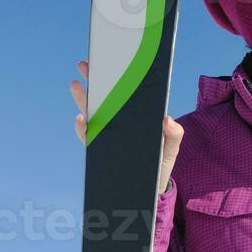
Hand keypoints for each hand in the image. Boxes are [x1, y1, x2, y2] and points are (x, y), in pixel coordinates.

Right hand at [70, 59, 184, 194]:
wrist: (150, 189)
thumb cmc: (160, 165)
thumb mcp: (171, 149)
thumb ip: (174, 135)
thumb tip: (166, 120)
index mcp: (137, 119)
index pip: (126, 95)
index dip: (118, 79)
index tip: (111, 62)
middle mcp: (121, 124)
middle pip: (106, 99)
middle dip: (96, 81)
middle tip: (86, 65)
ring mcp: (110, 136)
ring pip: (94, 114)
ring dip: (84, 100)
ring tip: (77, 85)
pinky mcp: (101, 150)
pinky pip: (89, 137)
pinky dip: (83, 128)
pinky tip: (82, 119)